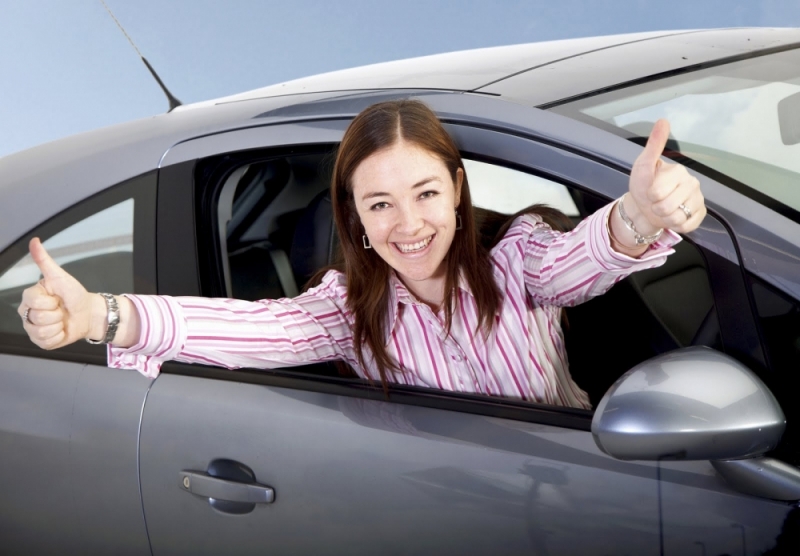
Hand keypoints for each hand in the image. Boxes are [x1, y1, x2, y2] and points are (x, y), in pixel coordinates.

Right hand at [18, 238, 97, 348]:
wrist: (88, 313)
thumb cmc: (74, 295)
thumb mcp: (60, 276)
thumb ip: (45, 261)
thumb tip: (34, 241)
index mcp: (30, 297)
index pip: (34, 302)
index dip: (51, 301)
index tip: (57, 297)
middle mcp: (27, 313)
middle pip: (38, 318)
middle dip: (56, 314)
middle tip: (61, 309)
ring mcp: (33, 328)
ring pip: (41, 332)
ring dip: (58, 326)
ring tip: (62, 319)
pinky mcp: (41, 341)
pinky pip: (47, 342)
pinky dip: (59, 336)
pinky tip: (62, 329)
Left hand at [627, 119, 705, 234]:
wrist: (644, 207)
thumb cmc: (643, 185)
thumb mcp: (643, 165)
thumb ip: (654, 145)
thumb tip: (663, 120)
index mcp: (679, 171)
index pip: (657, 192)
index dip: (649, 196)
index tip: (650, 190)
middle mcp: (692, 184)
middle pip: (667, 207)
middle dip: (656, 208)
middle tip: (655, 201)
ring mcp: (698, 200)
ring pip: (676, 218)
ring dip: (664, 218)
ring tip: (663, 209)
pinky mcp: (700, 214)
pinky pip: (687, 226)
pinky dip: (676, 226)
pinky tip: (673, 216)